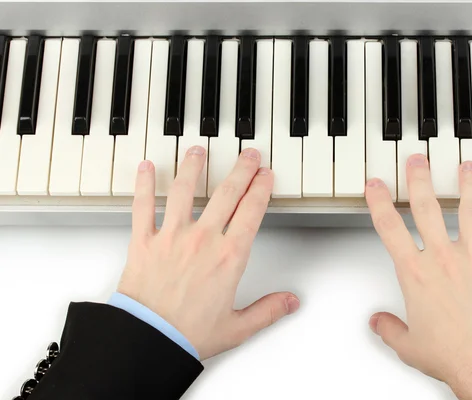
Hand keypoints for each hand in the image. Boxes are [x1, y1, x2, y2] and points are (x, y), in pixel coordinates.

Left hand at [116, 146, 299, 359]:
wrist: (149, 341)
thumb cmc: (189, 334)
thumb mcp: (237, 326)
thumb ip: (268, 310)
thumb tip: (291, 301)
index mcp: (229, 257)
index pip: (252, 211)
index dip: (261, 189)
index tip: (266, 176)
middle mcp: (203, 239)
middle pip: (227, 193)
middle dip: (241, 170)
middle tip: (248, 155)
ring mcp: (173, 236)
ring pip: (186, 190)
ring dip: (194, 166)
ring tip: (199, 149)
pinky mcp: (145, 241)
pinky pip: (143, 206)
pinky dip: (144, 184)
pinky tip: (147, 167)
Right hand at [365, 154, 471, 399]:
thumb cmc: (449, 354)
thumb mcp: (407, 344)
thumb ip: (388, 327)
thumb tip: (378, 322)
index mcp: (415, 273)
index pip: (389, 228)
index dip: (379, 202)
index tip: (374, 185)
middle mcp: (442, 259)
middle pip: (427, 208)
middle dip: (420, 179)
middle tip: (417, 160)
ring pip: (471, 212)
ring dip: (469, 186)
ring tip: (468, 167)